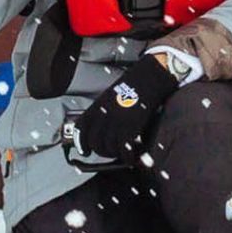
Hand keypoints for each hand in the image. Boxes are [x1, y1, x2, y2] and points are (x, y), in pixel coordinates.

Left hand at [66, 47, 190, 171]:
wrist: (150, 76)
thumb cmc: (135, 84)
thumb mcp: (113, 95)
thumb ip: (106, 110)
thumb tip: (105, 127)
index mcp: (98, 105)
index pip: (82, 127)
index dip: (81, 142)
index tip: (84, 151)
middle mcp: (105, 114)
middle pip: (95, 141)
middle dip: (101, 151)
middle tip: (110, 152)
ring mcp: (117, 120)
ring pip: (108, 147)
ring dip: (115, 154)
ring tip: (122, 154)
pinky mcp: (131, 125)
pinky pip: (124, 147)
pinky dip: (128, 156)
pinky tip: (132, 156)